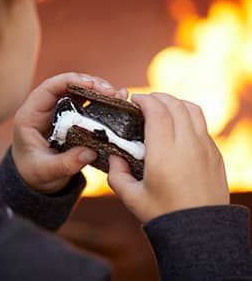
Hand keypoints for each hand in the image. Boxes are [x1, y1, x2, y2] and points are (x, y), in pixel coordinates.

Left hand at [12, 72, 127, 193]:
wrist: (34, 179)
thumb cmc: (33, 173)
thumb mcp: (45, 171)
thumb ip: (65, 164)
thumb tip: (90, 153)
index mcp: (31, 115)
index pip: (50, 87)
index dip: (71, 81)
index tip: (92, 84)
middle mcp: (46, 108)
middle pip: (69, 86)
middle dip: (91, 84)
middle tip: (112, 92)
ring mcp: (60, 112)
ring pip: (81, 92)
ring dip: (99, 92)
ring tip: (117, 97)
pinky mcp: (72, 119)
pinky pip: (87, 105)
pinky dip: (102, 103)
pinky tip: (116, 104)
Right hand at [107, 92, 228, 223]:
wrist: (200, 231)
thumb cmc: (164, 215)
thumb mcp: (131, 197)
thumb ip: (117, 174)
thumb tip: (115, 157)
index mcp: (165, 153)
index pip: (157, 111)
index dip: (144, 100)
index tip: (134, 101)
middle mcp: (188, 145)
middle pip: (175, 104)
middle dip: (157, 97)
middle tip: (144, 103)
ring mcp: (205, 147)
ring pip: (192, 109)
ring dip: (174, 103)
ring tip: (161, 109)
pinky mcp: (214, 154)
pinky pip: (201, 124)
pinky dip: (187, 116)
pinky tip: (177, 127)